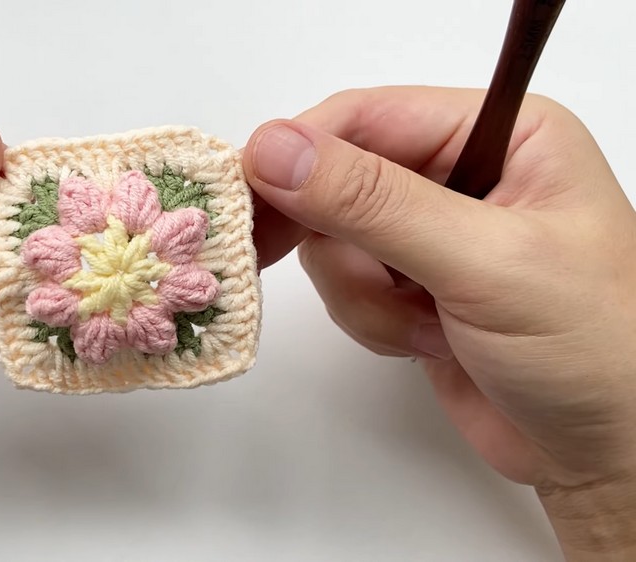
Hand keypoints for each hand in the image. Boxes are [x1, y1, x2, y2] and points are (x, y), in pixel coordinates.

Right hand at [245, 87, 635, 558]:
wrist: (608, 451)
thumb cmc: (596, 349)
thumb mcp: (484, 263)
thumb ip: (374, 204)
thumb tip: (274, 150)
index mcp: (501, 133)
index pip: (368, 116)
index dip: (301, 152)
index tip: (250, 193)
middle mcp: (464, 173)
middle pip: (338, 176)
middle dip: (330, 234)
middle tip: (278, 261)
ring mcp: (434, 233)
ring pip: (334, 240)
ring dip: (363, 292)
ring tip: (424, 323)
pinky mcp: (413, 286)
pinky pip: (347, 286)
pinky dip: (372, 320)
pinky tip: (427, 342)